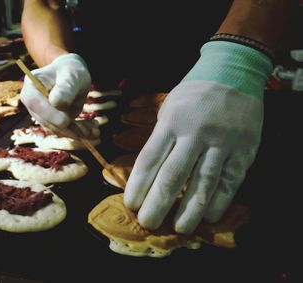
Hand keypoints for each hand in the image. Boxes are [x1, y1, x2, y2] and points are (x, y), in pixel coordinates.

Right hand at [20, 53, 91, 137]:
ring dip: (76, 132)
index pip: (35, 103)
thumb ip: (65, 88)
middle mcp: (32, 102)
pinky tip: (93, 131)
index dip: (50, 114)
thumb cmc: (70, 71)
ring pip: (56, 129)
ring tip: (95, 131)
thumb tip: (55, 102)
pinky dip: (79, 132)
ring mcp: (40, 114)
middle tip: (89, 130)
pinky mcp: (51, 122)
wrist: (72, 76)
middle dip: (68, 127)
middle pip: (46, 120)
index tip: (66, 121)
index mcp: (31, 85)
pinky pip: (64, 131)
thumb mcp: (71, 76)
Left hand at [124, 41, 272, 233]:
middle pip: (173, 175)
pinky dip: (220, 201)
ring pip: (203, 182)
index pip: (149, 159)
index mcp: (171, 122)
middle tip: (149, 223)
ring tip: (180, 229)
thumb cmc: (193, 95)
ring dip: (190, 210)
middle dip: (158, 203)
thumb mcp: (168, 110)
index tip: (131, 205)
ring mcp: (222, 142)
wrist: (233, 72)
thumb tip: (147, 176)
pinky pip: (231, 180)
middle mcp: (195, 133)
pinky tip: (209, 216)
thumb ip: (161, 140)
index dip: (138, 185)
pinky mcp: (244, 150)